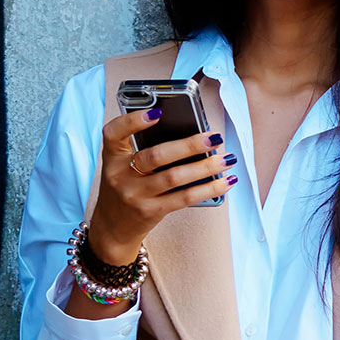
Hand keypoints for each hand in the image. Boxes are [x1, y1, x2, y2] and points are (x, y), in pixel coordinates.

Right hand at [87, 108, 238, 262]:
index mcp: (113, 157)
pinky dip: (208, 188)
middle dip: (189, 145)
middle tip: (214, 138)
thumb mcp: (124, 166)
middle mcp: (120, 175)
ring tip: (227, 160)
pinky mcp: (151, 211)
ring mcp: (135, 195)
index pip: (114, 133)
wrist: (114, 227)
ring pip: (175, 177)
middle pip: (157, 156)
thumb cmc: (126, 187)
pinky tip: (224, 182)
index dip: (133, 121)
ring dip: (206, 167)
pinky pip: (184, 197)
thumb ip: (145, 149)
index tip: (157, 113)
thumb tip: (193, 137)